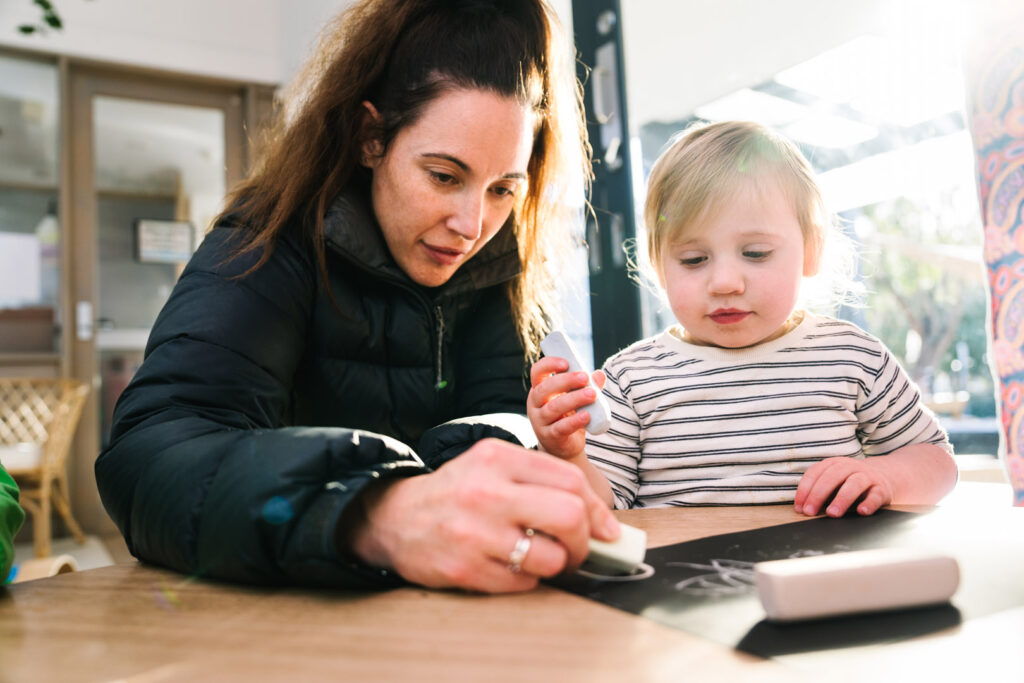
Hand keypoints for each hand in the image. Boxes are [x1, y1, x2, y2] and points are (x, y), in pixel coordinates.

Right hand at [345, 438, 619, 592]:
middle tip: (578, 548)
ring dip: (556, 564)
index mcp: (498, 457)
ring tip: (543, 558)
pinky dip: (528, 579)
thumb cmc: (457, 492)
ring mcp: (475, 532)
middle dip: (584, 540)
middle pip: (569, 516)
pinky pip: (523, 583)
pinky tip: (512, 566)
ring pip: (550, 556)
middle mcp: (487, 491)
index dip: (598, 510)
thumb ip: (540, 480)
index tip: (606, 529)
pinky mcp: (465, 567)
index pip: (570, 481)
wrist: (395, 516)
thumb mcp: (493, 465)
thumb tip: (601, 519)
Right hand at [527, 355, 605, 459]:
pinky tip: (587, 415)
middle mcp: (535, 404)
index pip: (537, 372)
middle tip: (585, 377)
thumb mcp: (576, 398)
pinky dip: (574, 421)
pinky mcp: (549, 437)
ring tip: (592, 394)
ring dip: (574, 399)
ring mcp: (540, 421)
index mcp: (539, 389)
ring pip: (553, 408)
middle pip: (545, 388)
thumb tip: (599, 374)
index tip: (566, 362)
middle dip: (566, 381)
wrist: (563, 446)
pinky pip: (560, 428)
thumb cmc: (568, 416)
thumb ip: (586, 386)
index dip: (549, 364)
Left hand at [794, 457, 894, 517]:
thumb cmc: (849, 483)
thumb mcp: (833, 481)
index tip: (799, 507)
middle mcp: (850, 467)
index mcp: (834, 464)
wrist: (883, 477)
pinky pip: (876, 495)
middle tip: (810, 512)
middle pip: (833, 477)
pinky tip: (861, 511)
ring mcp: (867, 476)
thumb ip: (819, 490)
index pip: (816, 473)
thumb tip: (802, 508)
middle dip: (818, 494)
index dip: (805, 490)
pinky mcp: (882, 489)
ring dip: (842, 499)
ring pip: (854, 484)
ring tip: (832, 513)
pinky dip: (869, 503)